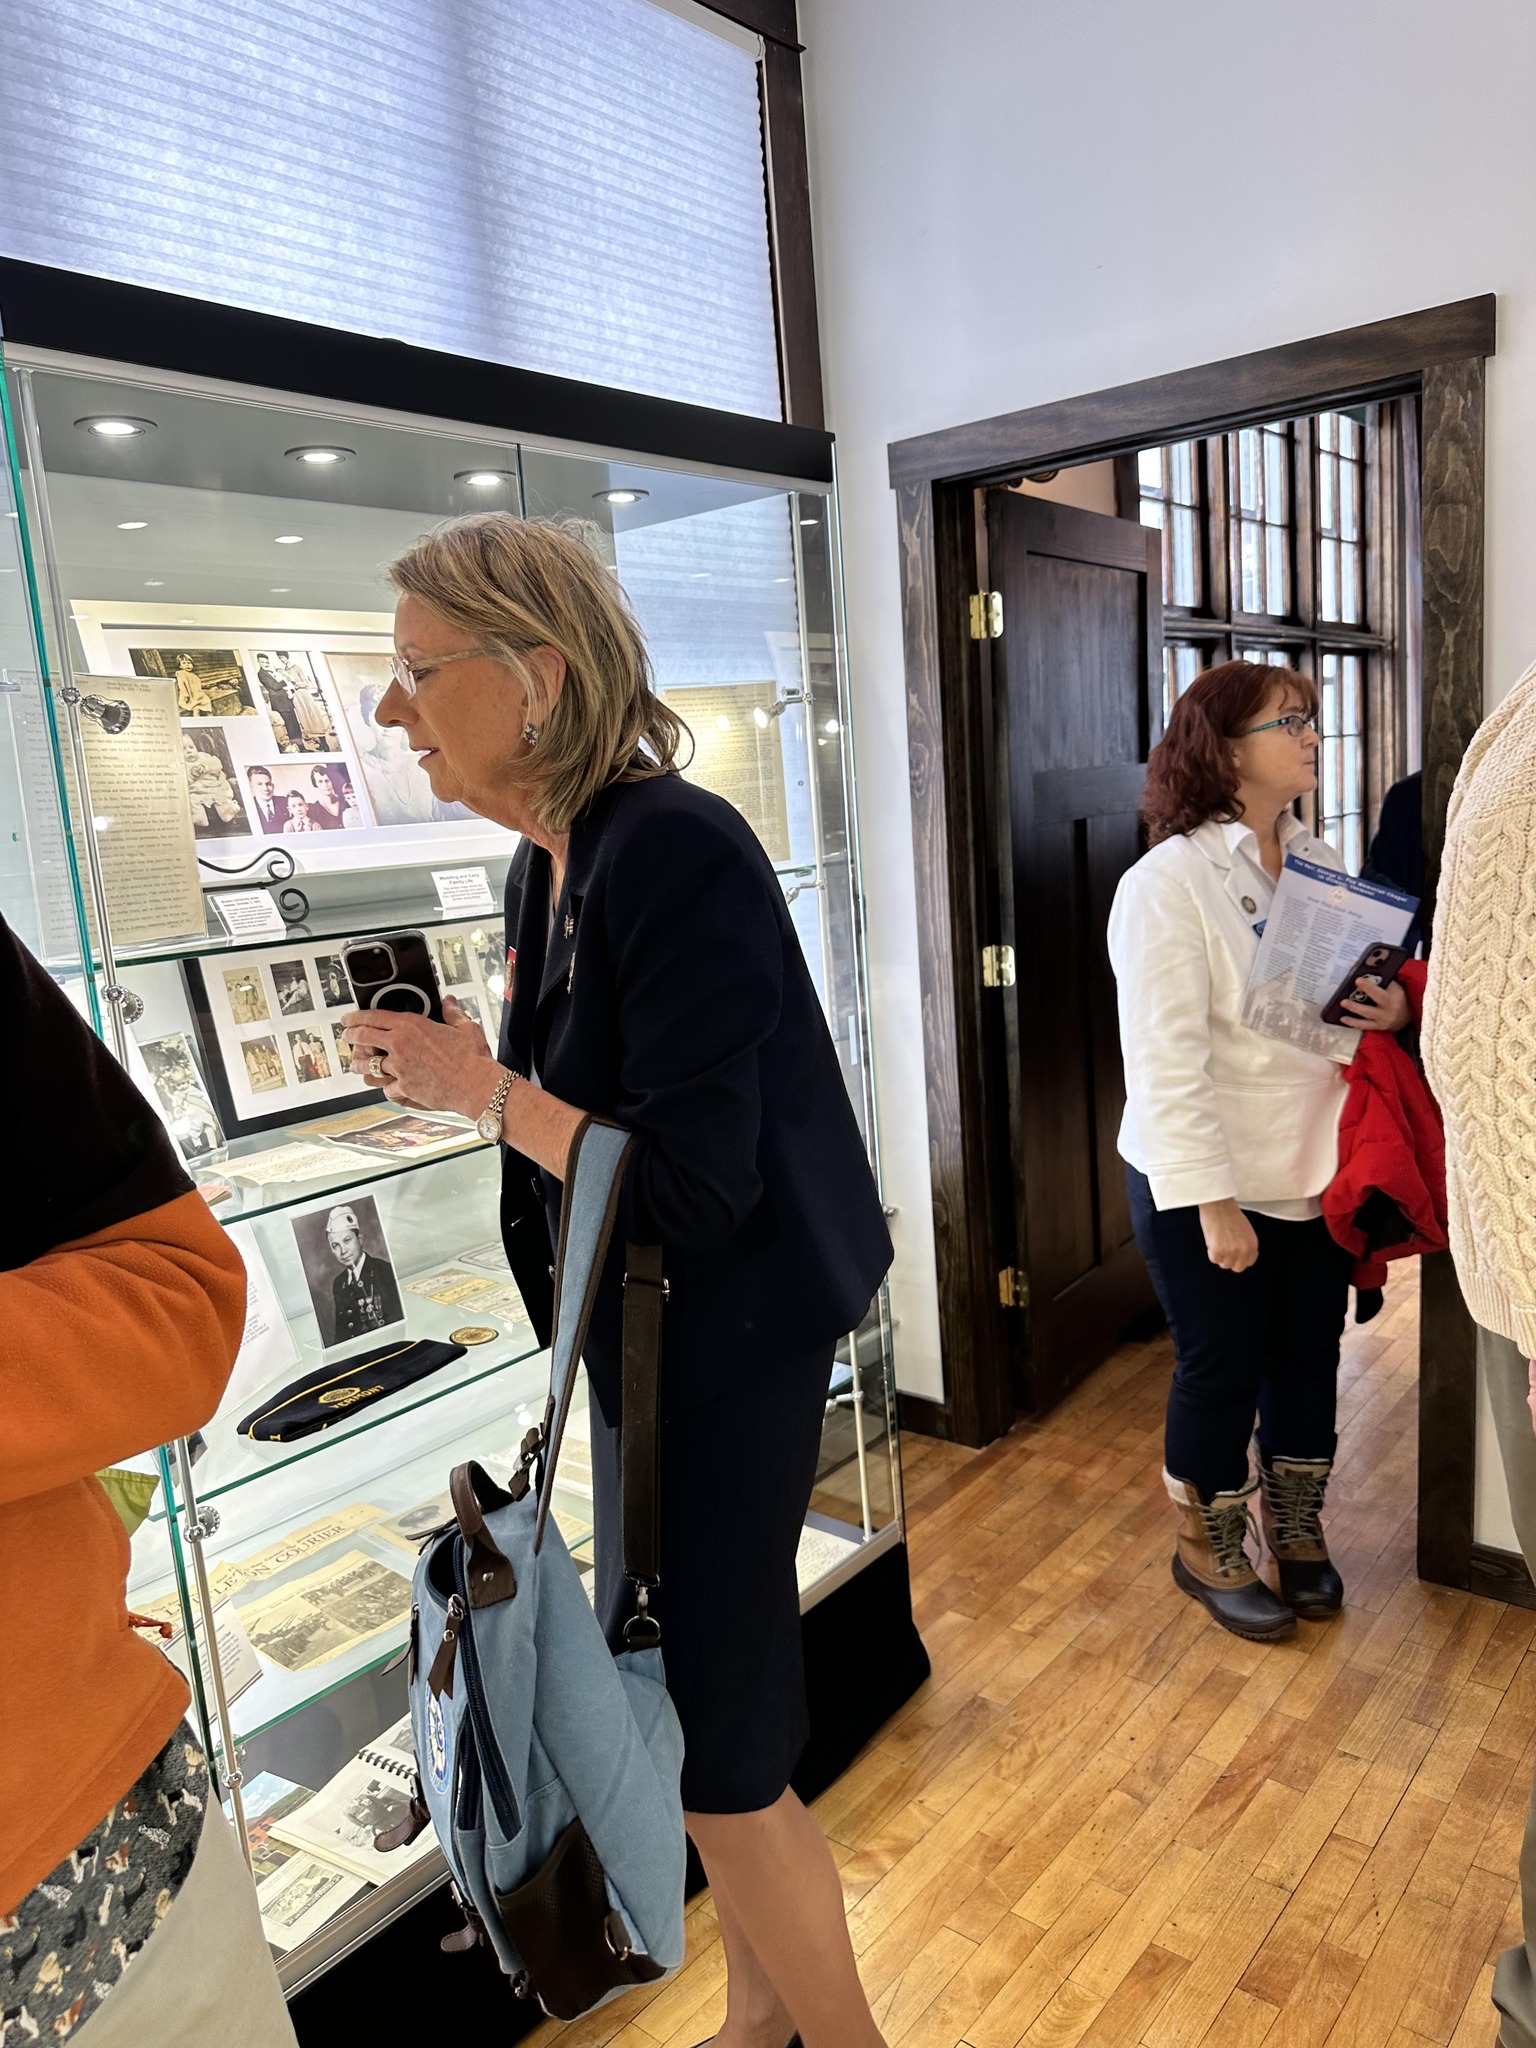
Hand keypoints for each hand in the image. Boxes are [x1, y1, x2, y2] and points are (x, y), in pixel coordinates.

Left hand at [342, 996, 495, 1116]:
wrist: (475, 1085)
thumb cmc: (472, 1058)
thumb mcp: (464, 1027)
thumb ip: (452, 1012)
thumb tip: (449, 1002)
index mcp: (412, 1026)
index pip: (373, 1017)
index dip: (355, 1017)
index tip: (348, 1019)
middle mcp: (400, 1046)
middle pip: (362, 1039)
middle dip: (350, 1037)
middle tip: (347, 1037)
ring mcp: (399, 1069)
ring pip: (367, 1067)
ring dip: (359, 1065)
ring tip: (356, 1065)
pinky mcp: (403, 1088)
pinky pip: (385, 1088)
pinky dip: (384, 1087)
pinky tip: (385, 1086)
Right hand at [1198, 1198, 1259, 1272]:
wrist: (1218, 1205)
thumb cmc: (1230, 1213)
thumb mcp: (1245, 1230)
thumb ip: (1245, 1244)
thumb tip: (1240, 1255)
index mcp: (1252, 1245)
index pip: (1248, 1262)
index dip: (1240, 1259)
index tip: (1234, 1255)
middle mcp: (1243, 1251)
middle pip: (1237, 1268)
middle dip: (1230, 1261)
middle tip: (1224, 1250)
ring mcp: (1230, 1252)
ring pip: (1224, 1264)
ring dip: (1220, 1256)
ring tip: (1218, 1242)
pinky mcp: (1217, 1252)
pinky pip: (1214, 1259)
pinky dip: (1211, 1252)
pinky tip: (1212, 1240)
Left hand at [1341, 977, 1411, 1032]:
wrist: (1405, 1018)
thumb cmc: (1395, 998)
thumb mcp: (1394, 987)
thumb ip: (1382, 979)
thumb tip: (1361, 967)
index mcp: (1395, 993)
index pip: (1387, 983)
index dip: (1375, 978)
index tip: (1364, 973)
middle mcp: (1390, 1006)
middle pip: (1379, 996)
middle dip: (1368, 988)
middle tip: (1356, 981)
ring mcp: (1384, 1018)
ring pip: (1368, 1012)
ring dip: (1355, 1007)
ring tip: (1343, 1002)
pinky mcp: (1377, 1026)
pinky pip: (1364, 1025)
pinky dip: (1353, 1022)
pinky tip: (1343, 1018)